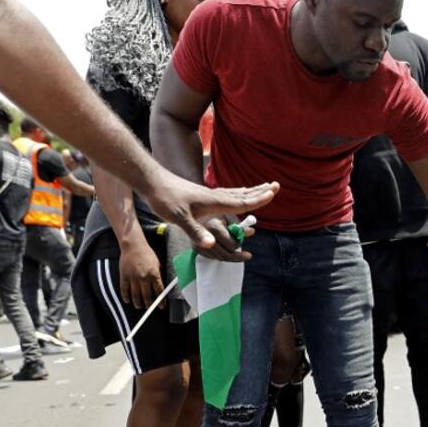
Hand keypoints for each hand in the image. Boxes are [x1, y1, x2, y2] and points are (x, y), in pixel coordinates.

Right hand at [119, 240, 163, 309]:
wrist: (133, 246)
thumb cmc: (147, 253)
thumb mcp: (157, 263)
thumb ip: (158, 275)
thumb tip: (159, 286)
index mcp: (154, 274)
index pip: (159, 291)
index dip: (160, 300)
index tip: (161, 306)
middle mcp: (144, 277)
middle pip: (147, 295)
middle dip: (149, 304)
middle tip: (150, 309)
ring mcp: (133, 277)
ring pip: (135, 294)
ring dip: (138, 302)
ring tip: (139, 306)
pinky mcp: (124, 275)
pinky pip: (124, 289)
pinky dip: (125, 296)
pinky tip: (127, 301)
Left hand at [139, 171, 277, 262]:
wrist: (151, 182)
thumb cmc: (165, 199)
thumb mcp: (179, 218)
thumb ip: (196, 231)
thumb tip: (211, 244)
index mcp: (214, 202)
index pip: (241, 202)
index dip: (258, 200)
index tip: (273, 193)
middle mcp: (215, 196)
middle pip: (243, 195)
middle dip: (260, 191)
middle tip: (276, 186)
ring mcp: (209, 194)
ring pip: (236, 193)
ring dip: (252, 191)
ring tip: (263, 187)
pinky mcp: (202, 195)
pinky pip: (227, 194)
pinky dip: (238, 193)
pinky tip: (238, 192)